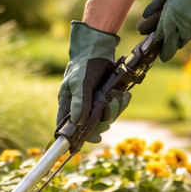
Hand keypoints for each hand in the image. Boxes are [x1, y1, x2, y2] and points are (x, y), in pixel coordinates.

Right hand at [56, 21, 127, 143]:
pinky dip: (121, 103)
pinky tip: (123, 95)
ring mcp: (95, 103)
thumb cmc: (83, 66)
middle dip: (100, 124)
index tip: (86, 141)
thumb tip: (79, 123)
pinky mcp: (107, 98)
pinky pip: (115, 109)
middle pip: (90, 126)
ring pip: (105, 118)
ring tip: (116, 98)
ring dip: (113, 111)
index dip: (75, 137)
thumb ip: (80, 102)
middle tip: (106, 124)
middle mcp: (81, 107)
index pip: (67, 127)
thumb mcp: (79, 83)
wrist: (98, 50)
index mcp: (68, 105)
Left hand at [142, 0, 190, 61]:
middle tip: (166, 53)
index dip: (162, 49)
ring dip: (181, 38)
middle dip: (170, 49)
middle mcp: (184, 24)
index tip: (161, 57)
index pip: (164, 38)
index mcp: (171, 16)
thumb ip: (155, 4)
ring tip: (177, 36)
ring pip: (187, 38)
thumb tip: (145, 15)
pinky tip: (190, 24)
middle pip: (176, 43)